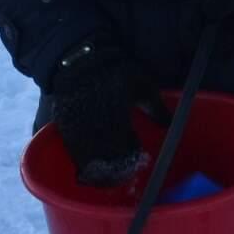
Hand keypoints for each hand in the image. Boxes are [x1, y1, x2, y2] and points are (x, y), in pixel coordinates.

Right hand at [50, 42, 167, 184]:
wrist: (80, 60)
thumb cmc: (115, 72)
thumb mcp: (142, 86)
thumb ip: (156, 108)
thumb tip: (169, 124)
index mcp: (118, 124)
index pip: (125, 156)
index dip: (131, 164)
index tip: (138, 163)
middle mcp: (96, 133)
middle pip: (105, 165)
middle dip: (114, 173)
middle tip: (122, 173)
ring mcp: (77, 132)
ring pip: (87, 163)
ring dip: (96, 170)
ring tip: (104, 173)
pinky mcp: (64, 128)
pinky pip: (72, 152)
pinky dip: (81, 160)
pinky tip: (87, 161)